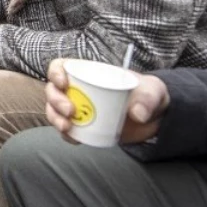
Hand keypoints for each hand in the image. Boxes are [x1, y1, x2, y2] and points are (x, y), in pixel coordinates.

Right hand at [44, 58, 169, 143]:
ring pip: (54, 111)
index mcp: (89, 72)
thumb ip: (148, 99)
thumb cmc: (149, 96)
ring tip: (68, 128)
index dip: (55, 72)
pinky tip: (75, 139)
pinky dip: (66, 135)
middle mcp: (78, 89)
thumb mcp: (153, 92)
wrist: (153, 119)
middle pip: (53, 90)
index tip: (63, 83)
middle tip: (70, 111)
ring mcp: (78, 108)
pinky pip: (66, 130)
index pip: (61, 67)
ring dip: (55, 119)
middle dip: (55, 101)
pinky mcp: (82, 126)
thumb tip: (138, 114)